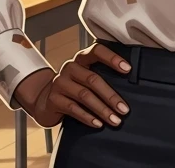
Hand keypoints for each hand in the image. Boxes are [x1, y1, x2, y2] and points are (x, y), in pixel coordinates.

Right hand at [12, 43, 130, 128]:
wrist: (46, 100)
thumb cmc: (74, 88)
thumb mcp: (85, 78)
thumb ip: (100, 77)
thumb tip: (128, 90)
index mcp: (81, 59)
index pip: (97, 51)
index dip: (112, 58)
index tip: (128, 69)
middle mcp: (70, 67)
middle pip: (93, 79)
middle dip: (111, 96)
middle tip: (124, 109)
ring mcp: (60, 82)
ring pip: (85, 95)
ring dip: (102, 110)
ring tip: (115, 120)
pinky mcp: (53, 99)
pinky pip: (73, 108)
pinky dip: (88, 117)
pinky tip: (98, 124)